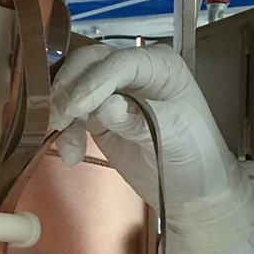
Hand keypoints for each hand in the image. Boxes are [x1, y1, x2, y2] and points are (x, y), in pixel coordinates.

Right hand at [49, 44, 253, 253]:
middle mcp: (133, 71)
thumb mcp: (175, 135)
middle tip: (58, 119)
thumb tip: (105, 106)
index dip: (95, 81)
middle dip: (70, 88)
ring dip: (63, 112)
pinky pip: (73, 114)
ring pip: (74, 86)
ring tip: (68, 147)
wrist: (192, 191)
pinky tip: (70, 154)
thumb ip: (139, 119)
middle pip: (89, 63)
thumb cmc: (195, 156)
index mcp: (159, 64)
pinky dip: (66, 131)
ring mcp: (113, 92)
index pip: (120, 62)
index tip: (76, 107)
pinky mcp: (98, 116)